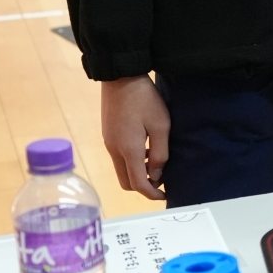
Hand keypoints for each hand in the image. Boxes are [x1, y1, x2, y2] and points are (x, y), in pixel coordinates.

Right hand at [101, 76, 168, 200]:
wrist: (121, 77)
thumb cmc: (144, 99)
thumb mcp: (161, 126)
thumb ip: (159, 153)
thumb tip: (156, 175)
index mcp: (128, 150)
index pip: (138, 184)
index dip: (152, 194)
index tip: (165, 195)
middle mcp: (114, 150)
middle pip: (126, 181)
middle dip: (143, 186)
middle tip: (161, 180)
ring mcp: (108, 142)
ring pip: (121, 170)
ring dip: (137, 173)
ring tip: (156, 163)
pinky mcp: (108, 135)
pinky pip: (118, 157)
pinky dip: (131, 162)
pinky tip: (145, 149)